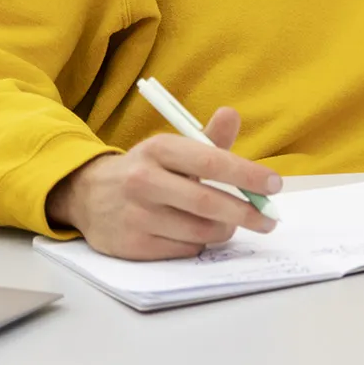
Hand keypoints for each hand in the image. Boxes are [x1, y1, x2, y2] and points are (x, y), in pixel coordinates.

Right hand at [45, 106, 282, 259]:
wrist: (88, 195)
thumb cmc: (147, 169)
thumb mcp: (173, 148)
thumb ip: (208, 139)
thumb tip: (232, 114)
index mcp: (159, 150)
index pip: (212, 163)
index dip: (247, 175)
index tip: (274, 185)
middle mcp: (143, 181)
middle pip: (208, 203)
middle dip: (246, 213)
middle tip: (269, 219)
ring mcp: (135, 215)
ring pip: (199, 231)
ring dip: (223, 230)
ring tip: (228, 223)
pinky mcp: (131, 245)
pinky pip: (183, 250)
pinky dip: (199, 244)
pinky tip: (193, 233)